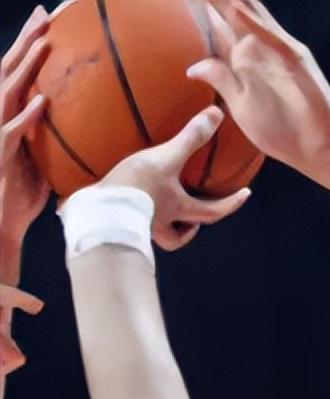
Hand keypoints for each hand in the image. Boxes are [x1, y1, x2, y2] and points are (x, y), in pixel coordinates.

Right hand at [0, 5, 49, 242]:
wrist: (4, 220)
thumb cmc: (24, 191)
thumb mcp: (44, 157)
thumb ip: (58, 138)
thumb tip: (91, 130)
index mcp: (11, 114)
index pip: (20, 72)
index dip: (30, 45)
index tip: (48, 22)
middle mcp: (1, 116)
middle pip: (11, 69)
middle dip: (26, 41)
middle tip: (45, 16)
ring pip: (9, 91)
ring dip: (26, 67)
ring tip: (43, 45)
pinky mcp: (1, 154)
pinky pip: (14, 131)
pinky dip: (27, 116)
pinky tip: (41, 103)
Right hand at [98, 106, 250, 250]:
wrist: (99, 212)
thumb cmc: (136, 187)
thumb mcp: (166, 159)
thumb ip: (191, 137)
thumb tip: (217, 115)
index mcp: (181, 210)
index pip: (216, 210)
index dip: (233, 202)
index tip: (246, 194)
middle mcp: (165, 224)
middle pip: (188, 230)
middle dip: (197, 223)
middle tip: (202, 212)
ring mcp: (143, 227)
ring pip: (164, 233)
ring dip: (169, 223)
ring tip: (168, 210)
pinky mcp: (120, 223)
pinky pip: (135, 221)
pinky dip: (136, 215)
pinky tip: (126, 202)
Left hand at [188, 0, 329, 176]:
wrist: (321, 147)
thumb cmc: (284, 133)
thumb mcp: (242, 107)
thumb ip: (222, 81)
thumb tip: (193, 67)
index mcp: (243, 62)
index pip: (217, 25)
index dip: (202, 8)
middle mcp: (259, 49)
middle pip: (231, 9)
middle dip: (215, 1)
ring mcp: (278, 49)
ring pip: (249, 11)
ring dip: (232, 2)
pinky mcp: (295, 57)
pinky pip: (270, 34)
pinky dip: (253, 19)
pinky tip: (234, 7)